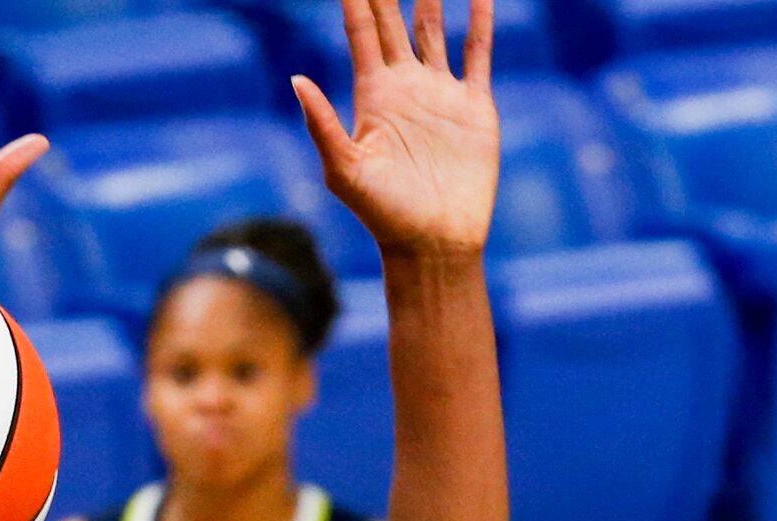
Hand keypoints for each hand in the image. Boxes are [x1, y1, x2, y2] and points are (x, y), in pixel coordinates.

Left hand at [291, 0, 499, 258]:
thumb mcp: (345, 171)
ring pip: (434, 29)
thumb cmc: (384, 215)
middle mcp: (404, 87)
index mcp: (372, 96)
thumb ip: (321, 125)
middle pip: (395, 20)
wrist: (433, 243)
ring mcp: (439, 94)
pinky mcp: (473, 107)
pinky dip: (481, 22)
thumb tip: (296, 78)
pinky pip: (478, 53)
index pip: (362, 31)